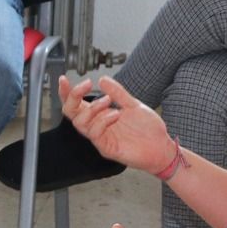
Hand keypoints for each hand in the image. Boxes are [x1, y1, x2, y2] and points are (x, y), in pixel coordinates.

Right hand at [57, 74, 179, 174]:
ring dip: (92, 108)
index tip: (64, 79)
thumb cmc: (148, 129)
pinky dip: (103, 121)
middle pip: (71, 113)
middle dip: (73, 97)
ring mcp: (100, 138)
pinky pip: (95, 135)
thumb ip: (118, 93)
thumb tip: (102, 79)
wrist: (162, 147)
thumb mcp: (133, 104)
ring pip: (80, 123)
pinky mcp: (107, 148)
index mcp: (100, 115)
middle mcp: (97, 126)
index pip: (76, 104)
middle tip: (85, 85)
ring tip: (107, 100)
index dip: (67, 92)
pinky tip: (116, 114)